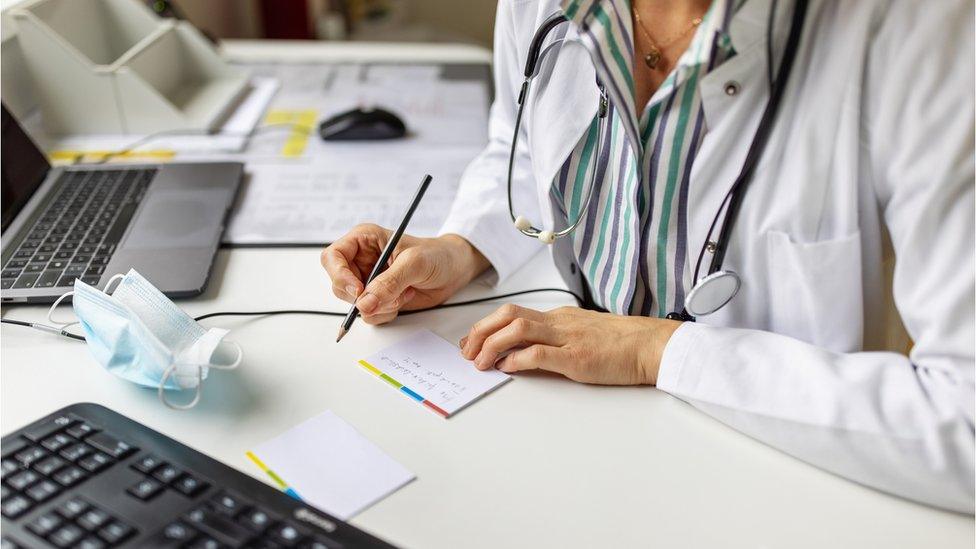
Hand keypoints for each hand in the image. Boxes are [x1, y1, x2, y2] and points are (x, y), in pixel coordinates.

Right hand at [321, 224, 489, 324]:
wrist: (453, 270)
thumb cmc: (437, 255)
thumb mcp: (415, 263)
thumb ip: (389, 282)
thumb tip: (364, 302)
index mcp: (363, 240)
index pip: (332, 257)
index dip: (340, 275)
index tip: (358, 289)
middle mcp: (361, 261)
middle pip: (339, 285)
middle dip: (365, 296)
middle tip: (391, 293)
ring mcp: (368, 282)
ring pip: (355, 304)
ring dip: (380, 305)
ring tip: (404, 292)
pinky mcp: (378, 299)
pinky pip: (369, 315)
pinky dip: (387, 312)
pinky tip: (404, 298)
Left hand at [459, 304, 681, 384]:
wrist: (651, 346)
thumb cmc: (622, 345)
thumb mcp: (582, 337)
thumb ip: (555, 342)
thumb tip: (525, 356)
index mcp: (558, 318)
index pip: (513, 314)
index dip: (487, 326)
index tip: (472, 341)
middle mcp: (558, 323)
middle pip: (508, 315)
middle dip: (481, 332)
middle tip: (468, 351)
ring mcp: (567, 338)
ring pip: (518, 329)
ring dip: (492, 345)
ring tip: (480, 363)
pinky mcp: (577, 357)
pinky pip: (539, 353)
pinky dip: (517, 360)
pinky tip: (506, 368)